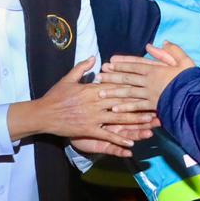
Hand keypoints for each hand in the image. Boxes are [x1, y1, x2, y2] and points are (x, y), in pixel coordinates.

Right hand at [8, 58, 155, 152]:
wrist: (43, 114)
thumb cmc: (55, 96)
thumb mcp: (68, 78)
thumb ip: (83, 68)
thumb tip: (95, 57)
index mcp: (91, 88)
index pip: (116, 85)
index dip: (132, 85)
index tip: (146, 83)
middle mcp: (95, 102)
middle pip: (122, 101)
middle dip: (140, 102)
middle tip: (157, 102)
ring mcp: (93, 117)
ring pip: (118, 118)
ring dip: (136, 120)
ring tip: (151, 121)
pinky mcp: (89, 130)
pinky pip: (107, 135)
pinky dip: (120, 139)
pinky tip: (131, 143)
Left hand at [100, 43, 197, 112]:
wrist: (196, 96)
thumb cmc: (191, 78)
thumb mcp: (184, 60)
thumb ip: (173, 51)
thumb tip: (163, 42)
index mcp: (155, 69)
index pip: (134, 65)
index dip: (121, 63)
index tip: (109, 63)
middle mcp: (149, 81)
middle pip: (127, 78)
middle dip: (111, 77)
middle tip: (98, 77)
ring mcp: (149, 94)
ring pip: (127, 92)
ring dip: (113, 92)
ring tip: (100, 93)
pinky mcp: (153, 106)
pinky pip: (136, 107)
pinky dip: (125, 107)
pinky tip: (114, 109)